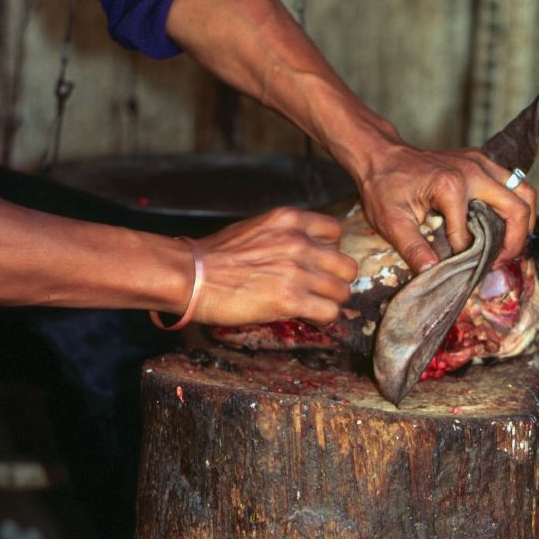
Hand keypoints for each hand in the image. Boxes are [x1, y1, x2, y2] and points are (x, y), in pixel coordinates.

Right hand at [191, 206, 356, 326]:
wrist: (190, 274)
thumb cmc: (216, 256)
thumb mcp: (256, 229)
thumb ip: (285, 237)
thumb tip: (305, 254)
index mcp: (290, 220)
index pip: (336, 232)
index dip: (331, 252)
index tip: (318, 264)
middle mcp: (299, 242)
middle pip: (347, 266)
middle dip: (335, 281)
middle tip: (319, 290)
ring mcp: (297, 270)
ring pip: (342, 291)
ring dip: (329, 302)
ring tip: (312, 306)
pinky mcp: (291, 299)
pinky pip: (329, 312)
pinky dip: (322, 318)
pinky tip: (307, 317)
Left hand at [355, 141, 536, 273]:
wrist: (380, 155)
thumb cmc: (383, 186)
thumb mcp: (391, 222)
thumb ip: (413, 249)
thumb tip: (432, 274)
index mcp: (451, 186)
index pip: (473, 234)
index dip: (469, 256)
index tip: (462, 270)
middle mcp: (474, 171)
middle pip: (518, 207)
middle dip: (516, 241)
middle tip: (501, 262)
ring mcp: (481, 162)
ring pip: (523, 191)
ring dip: (524, 221)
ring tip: (511, 246)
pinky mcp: (482, 161)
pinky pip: (513, 182)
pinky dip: (515, 206)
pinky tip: (502, 226)